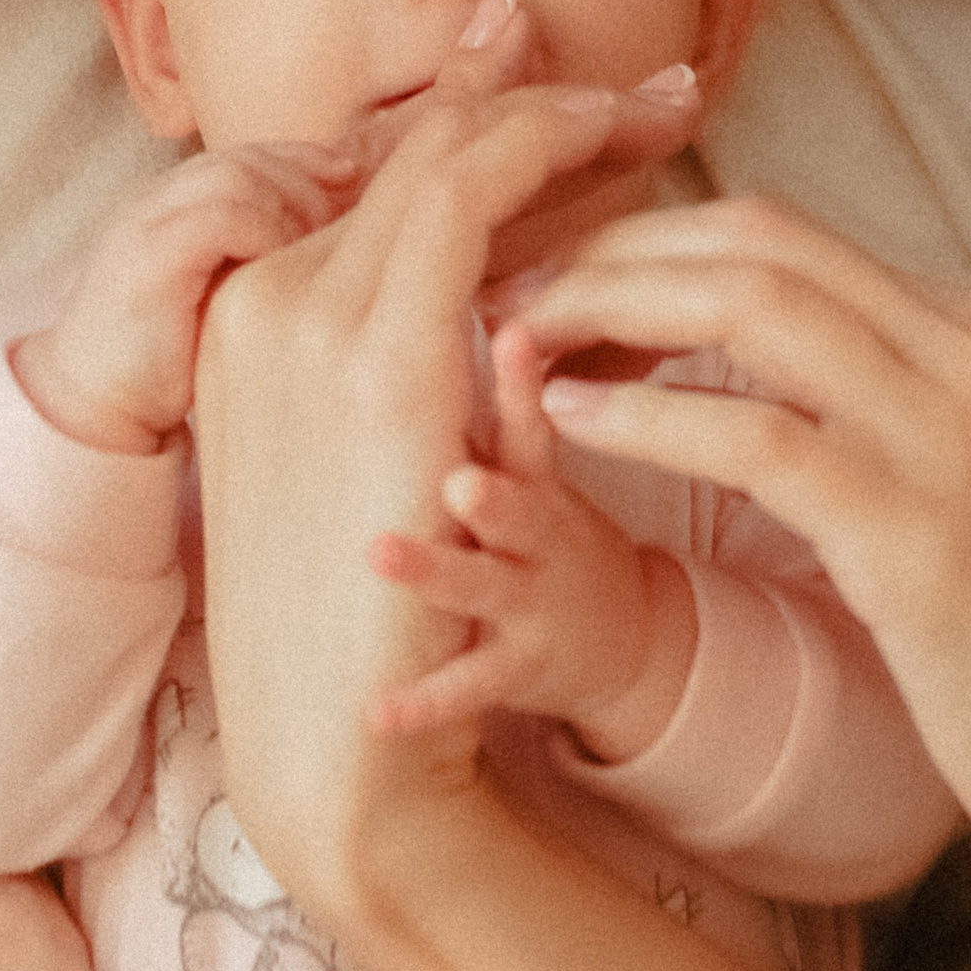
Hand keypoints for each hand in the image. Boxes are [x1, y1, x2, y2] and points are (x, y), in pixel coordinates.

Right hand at [17, 141, 361, 451]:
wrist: (99, 411)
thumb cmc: (175, 360)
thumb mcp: (227, 293)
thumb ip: (263, 255)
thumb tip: (343, 230)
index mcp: (172, 206)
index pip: (248, 153)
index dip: (305, 157)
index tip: (353, 175)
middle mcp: (154, 204)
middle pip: (247, 158)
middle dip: (307, 175)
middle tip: (348, 208)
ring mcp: (144, 228)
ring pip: (236, 178)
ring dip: (293, 203)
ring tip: (324, 241)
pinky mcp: (146, 261)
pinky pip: (219, 219)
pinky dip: (266, 233)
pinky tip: (291, 268)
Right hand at [194, 52, 701, 927]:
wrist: (326, 737)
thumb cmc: (359, 601)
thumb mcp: (368, 453)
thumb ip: (408, 351)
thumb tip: (502, 292)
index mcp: (258, 305)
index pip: (390, 170)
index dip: (494, 112)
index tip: (593, 93)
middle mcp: (269, 295)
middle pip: (423, 147)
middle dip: (544, 98)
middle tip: (661, 85)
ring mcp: (309, 324)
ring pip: (450, 166)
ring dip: (561, 121)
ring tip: (658, 106)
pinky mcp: (374, 376)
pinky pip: (470, 234)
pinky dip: (549, 178)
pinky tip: (627, 175)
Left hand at [365, 320, 696, 758]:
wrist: (595, 634)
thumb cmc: (537, 513)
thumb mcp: (530, 442)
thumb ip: (493, 371)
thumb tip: (442, 260)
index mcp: (530, 460)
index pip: (527, 401)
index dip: (520, 369)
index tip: (508, 326)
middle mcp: (534, 524)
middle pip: (515, 483)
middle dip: (493, 468)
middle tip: (456, 463)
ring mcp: (522, 597)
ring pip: (482, 580)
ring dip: (438, 568)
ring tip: (383, 554)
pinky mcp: (509, 666)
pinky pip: (461, 685)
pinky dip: (420, 698)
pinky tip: (375, 710)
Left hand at [506, 194, 970, 906]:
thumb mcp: (967, 486)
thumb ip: (877, 409)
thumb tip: (747, 374)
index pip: (782, 232)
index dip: (650, 242)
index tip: (559, 283)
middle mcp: (963, 354)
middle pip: (751, 242)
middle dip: (613, 255)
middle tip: (509, 298)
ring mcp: (946, 434)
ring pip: (745, 306)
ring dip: (609, 313)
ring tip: (515, 345)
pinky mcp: (916, 532)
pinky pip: (752, 438)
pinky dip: (645, 418)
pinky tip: (568, 426)